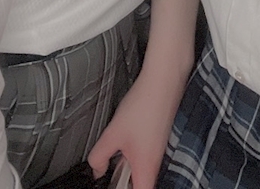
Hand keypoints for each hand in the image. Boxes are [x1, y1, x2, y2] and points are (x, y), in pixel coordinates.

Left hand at [88, 69, 182, 188]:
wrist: (163, 81)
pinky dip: (134, 153)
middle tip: (112, 173)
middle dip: (125, 180)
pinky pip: (146, 155)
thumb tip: (96, 169)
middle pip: (141, 183)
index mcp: (146, 167)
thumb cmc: (144, 105)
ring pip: (143, 169)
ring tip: (117, 154)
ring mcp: (159, 148)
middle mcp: (156, 161)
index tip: (114, 185)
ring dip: (128, 166)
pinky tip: (126, 138)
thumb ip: (99, 156)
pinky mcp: (159, 136)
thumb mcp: (112, 133)